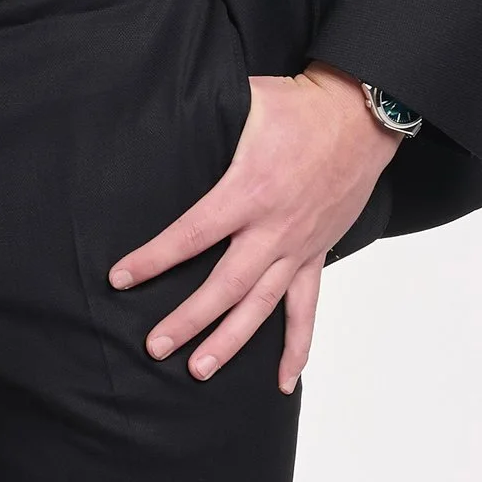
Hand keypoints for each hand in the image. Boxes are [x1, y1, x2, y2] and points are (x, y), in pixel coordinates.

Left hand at [110, 63, 398, 391]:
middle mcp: (273, 229)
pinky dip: (297, 346)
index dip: (154, 259)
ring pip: (260, 306)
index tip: (121, 278)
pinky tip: (282, 380)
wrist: (360, 115)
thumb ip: (204, 113)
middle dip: (188, 319)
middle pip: (224, 286)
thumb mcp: (246, 101)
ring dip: (230, 341)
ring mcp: (298, 247)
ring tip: (199, 370)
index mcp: (249, 191)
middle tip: (155, 346)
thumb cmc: (300, 105)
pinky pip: (306, 308)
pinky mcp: (316, 254)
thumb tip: (159, 109)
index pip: (192, 235)